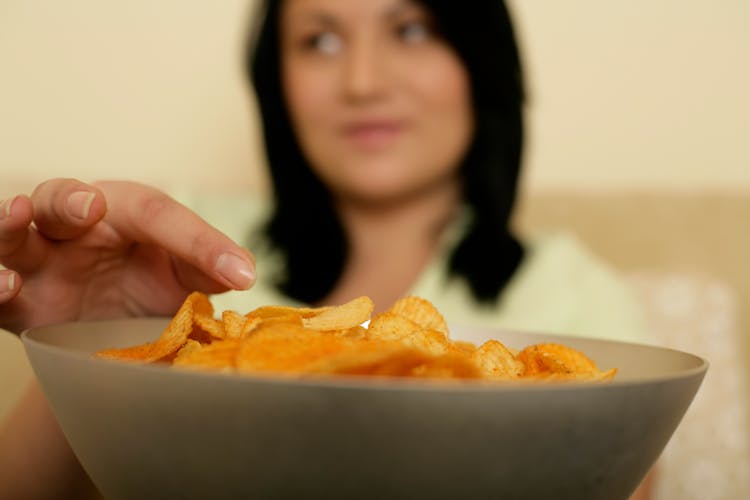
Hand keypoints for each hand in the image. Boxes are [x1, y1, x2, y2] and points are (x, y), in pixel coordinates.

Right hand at [0, 179, 255, 333]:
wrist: (115, 330)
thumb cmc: (148, 283)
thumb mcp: (185, 276)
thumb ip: (209, 265)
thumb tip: (244, 272)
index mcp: (125, 213)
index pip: (156, 214)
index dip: (193, 238)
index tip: (227, 267)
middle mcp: (77, 229)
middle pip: (61, 199)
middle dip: (70, 199)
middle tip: (88, 206)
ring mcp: (42, 263)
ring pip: (12, 235)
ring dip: (8, 225)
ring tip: (17, 215)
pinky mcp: (21, 303)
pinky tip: (7, 284)